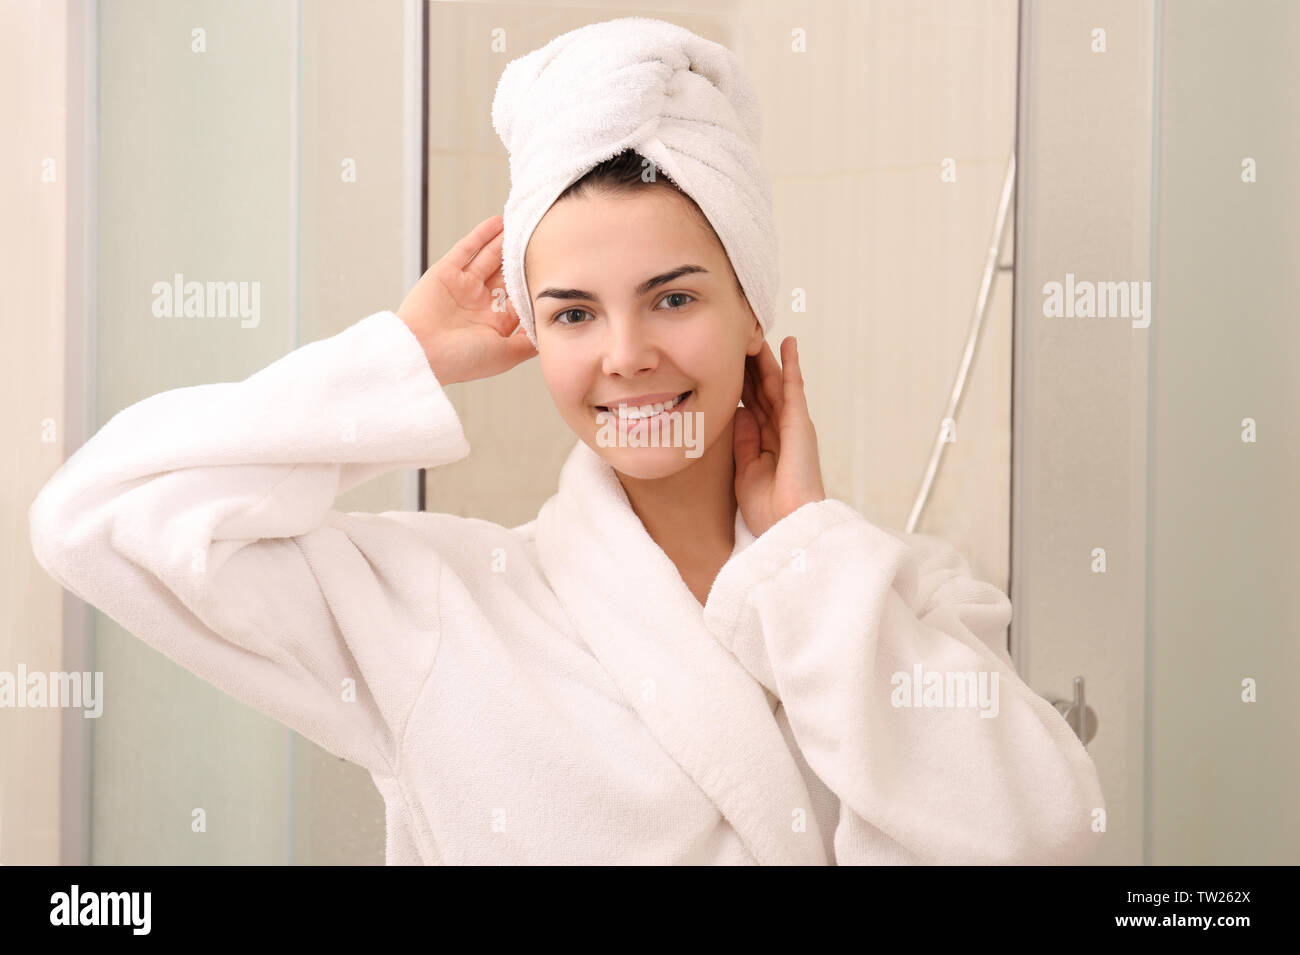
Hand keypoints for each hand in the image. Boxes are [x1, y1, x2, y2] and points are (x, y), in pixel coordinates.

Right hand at [395, 214, 536, 384]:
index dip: (535, 284)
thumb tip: (550, 332)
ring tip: (523, 225)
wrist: (421, 353)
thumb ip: (529, 342)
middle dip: (522, 259)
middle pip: (507, 275)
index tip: (555, 269)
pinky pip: (467, 249)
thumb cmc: (462, 360)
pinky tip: (498, 222)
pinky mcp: (445, 272)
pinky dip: (482, 235)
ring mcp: (463, 287)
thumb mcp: (506, 355)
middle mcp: (480, 304)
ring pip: (489, 258)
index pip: (521, 298)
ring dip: (505, 242)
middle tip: (542, 240)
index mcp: (495, 324)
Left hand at [733, 336, 826, 536]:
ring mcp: (791, 424)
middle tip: (738, 339)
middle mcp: (780, 430)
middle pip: (761, 389)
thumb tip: (738, 413)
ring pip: (774, 382)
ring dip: (765, 358)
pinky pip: (793, 387)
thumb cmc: (768, 507)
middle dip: (750, 365)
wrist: (786, 524)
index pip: (750, 403)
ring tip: (755, 333)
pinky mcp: (799, 422)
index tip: (726, 362)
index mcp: (765, 442)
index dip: (739, 382)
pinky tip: (787, 344)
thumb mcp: (745, 469)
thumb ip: (743, 441)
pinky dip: (791, 364)